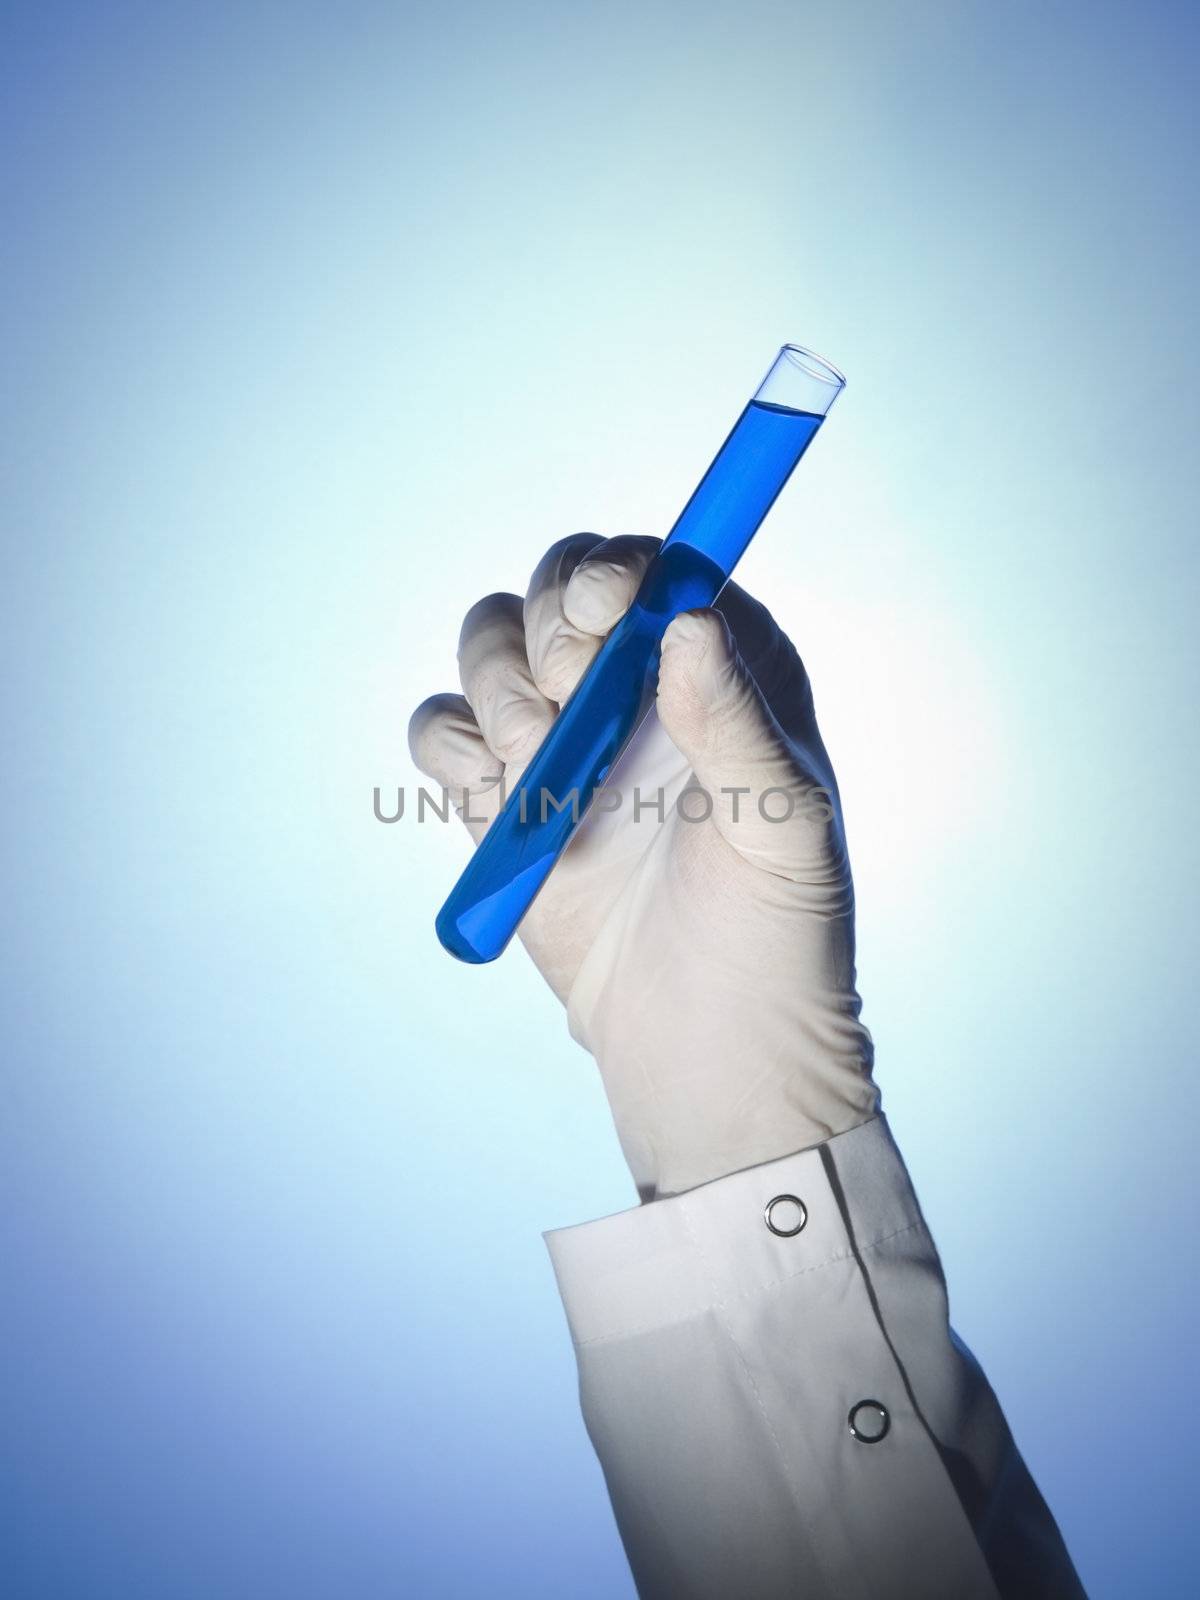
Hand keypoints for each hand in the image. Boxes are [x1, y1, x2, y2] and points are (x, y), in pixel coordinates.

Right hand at [409, 534, 877, 1198]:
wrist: (702, 1049)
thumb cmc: (775, 940)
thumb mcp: (785, 829)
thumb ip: (734, 720)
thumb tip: (690, 619)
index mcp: (723, 678)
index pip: (656, 574)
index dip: (617, 573)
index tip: (603, 616)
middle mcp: (636, 694)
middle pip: (555, 593)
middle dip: (547, 631)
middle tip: (567, 695)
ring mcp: (563, 742)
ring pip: (488, 646)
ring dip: (498, 688)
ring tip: (539, 768)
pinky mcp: (502, 797)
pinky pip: (442, 730)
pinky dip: (451, 749)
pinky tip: (502, 802)